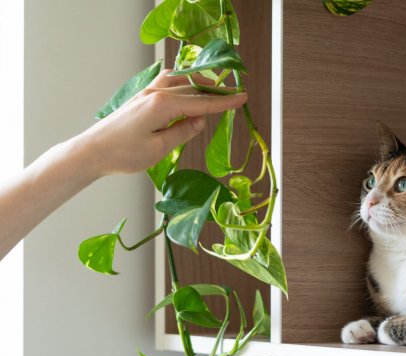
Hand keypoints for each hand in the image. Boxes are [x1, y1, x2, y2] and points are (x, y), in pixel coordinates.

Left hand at [77, 69, 247, 175]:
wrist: (91, 151)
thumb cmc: (124, 154)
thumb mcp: (159, 149)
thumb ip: (182, 132)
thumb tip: (201, 121)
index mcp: (163, 106)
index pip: (201, 103)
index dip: (224, 102)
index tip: (243, 98)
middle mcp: (156, 93)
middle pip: (193, 88)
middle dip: (215, 92)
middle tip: (234, 96)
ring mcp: (146, 93)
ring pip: (179, 80)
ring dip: (198, 84)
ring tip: (212, 92)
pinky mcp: (141, 97)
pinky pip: (167, 82)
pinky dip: (182, 83)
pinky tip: (186, 90)